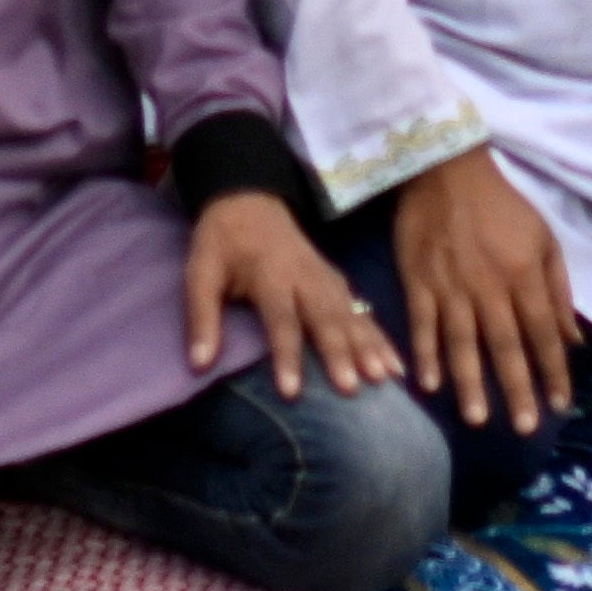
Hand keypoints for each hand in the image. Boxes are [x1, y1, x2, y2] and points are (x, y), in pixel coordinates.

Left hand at [183, 187, 399, 396]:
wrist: (249, 197)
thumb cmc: (222, 242)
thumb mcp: (199, 272)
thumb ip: (201, 317)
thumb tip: (198, 365)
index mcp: (269, 274)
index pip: (280, 319)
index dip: (286, 356)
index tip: (292, 393)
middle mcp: (304, 276)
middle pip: (325, 317)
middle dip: (340, 354)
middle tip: (351, 389)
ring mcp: (325, 276)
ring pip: (350, 314)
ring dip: (367, 346)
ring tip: (382, 379)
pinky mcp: (336, 279)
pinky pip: (362, 310)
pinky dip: (379, 336)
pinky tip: (394, 364)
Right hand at [377, 145, 583, 433]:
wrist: (446, 167)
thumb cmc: (501, 205)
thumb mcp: (543, 238)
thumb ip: (558, 290)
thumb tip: (572, 341)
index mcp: (523, 274)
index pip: (543, 331)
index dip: (554, 370)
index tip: (561, 405)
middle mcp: (489, 285)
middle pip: (506, 345)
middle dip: (517, 389)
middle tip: (525, 428)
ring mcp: (450, 285)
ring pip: (463, 342)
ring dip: (471, 383)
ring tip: (478, 419)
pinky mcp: (418, 280)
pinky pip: (422, 324)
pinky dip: (426, 354)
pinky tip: (429, 386)